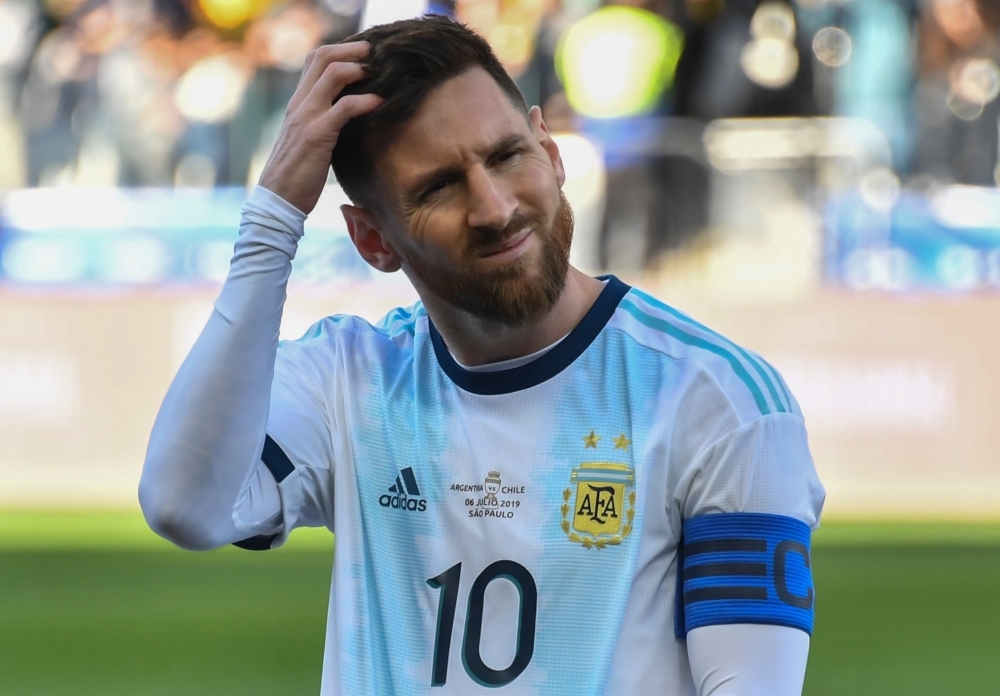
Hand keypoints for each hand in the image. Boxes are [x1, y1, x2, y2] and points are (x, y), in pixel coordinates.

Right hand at [258, 42, 381, 215]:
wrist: (278, 200)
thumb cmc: (297, 175)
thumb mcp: (308, 141)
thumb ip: (323, 123)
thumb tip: (348, 116)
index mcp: (297, 103)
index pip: (314, 60)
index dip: (341, 50)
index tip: (364, 56)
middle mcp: (299, 104)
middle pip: (323, 56)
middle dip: (353, 49)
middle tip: (376, 53)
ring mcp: (306, 117)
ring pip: (333, 73)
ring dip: (361, 68)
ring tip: (381, 74)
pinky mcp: (317, 135)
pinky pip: (344, 107)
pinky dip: (366, 101)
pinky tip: (381, 103)